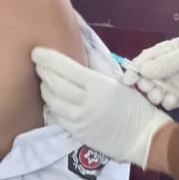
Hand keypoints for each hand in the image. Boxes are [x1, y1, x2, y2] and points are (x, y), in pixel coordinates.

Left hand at [33, 47, 170, 166]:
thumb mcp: (117, 78)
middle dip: (43, 70)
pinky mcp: (77, 132)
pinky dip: (50, 104)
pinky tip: (51, 97)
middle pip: (54, 83)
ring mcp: (80, 119)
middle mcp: (86, 101)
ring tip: (44, 79)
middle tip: (38, 62)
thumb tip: (81, 44)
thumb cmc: (131, 103)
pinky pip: (56, 115)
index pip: (65, 68)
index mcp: (98, 84)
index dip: (47, 58)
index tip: (37, 51)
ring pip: (51, 100)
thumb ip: (97, 62)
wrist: (141, 136)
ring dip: (44, 87)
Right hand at [123, 37, 178, 109]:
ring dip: (154, 93)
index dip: (135, 68)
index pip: (147, 59)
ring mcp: (177, 83)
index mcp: (171, 51)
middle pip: (148, 76)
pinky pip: (167, 102)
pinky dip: (166, 102)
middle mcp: (171, 67)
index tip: (127, 80)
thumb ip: (165, 63)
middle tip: (148, 87)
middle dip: (144, 83)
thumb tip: (142, 69)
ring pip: (155, 90)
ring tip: (161, 95)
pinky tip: (173, 101)